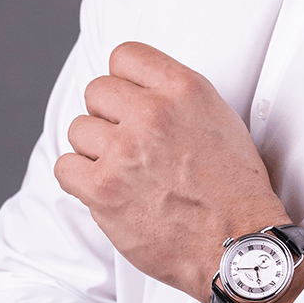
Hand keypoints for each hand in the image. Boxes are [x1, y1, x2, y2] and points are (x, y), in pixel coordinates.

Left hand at [55, 43, 290, 300]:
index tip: (129, 103)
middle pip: (96, 92)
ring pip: (78, 130)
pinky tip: (106, 190)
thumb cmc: (234, 192)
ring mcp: (124, 152)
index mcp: (184, 90)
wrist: (239, 246)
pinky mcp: (104, 190)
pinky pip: (65, 168)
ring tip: (125, 173)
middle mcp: (152, 114)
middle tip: (131, 147)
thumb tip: (136, 91)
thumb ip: (175, 98)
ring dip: (96, 151)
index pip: (124, 56)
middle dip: (110, 118)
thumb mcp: (220, 121)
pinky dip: (80, 180)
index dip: (124, 83)